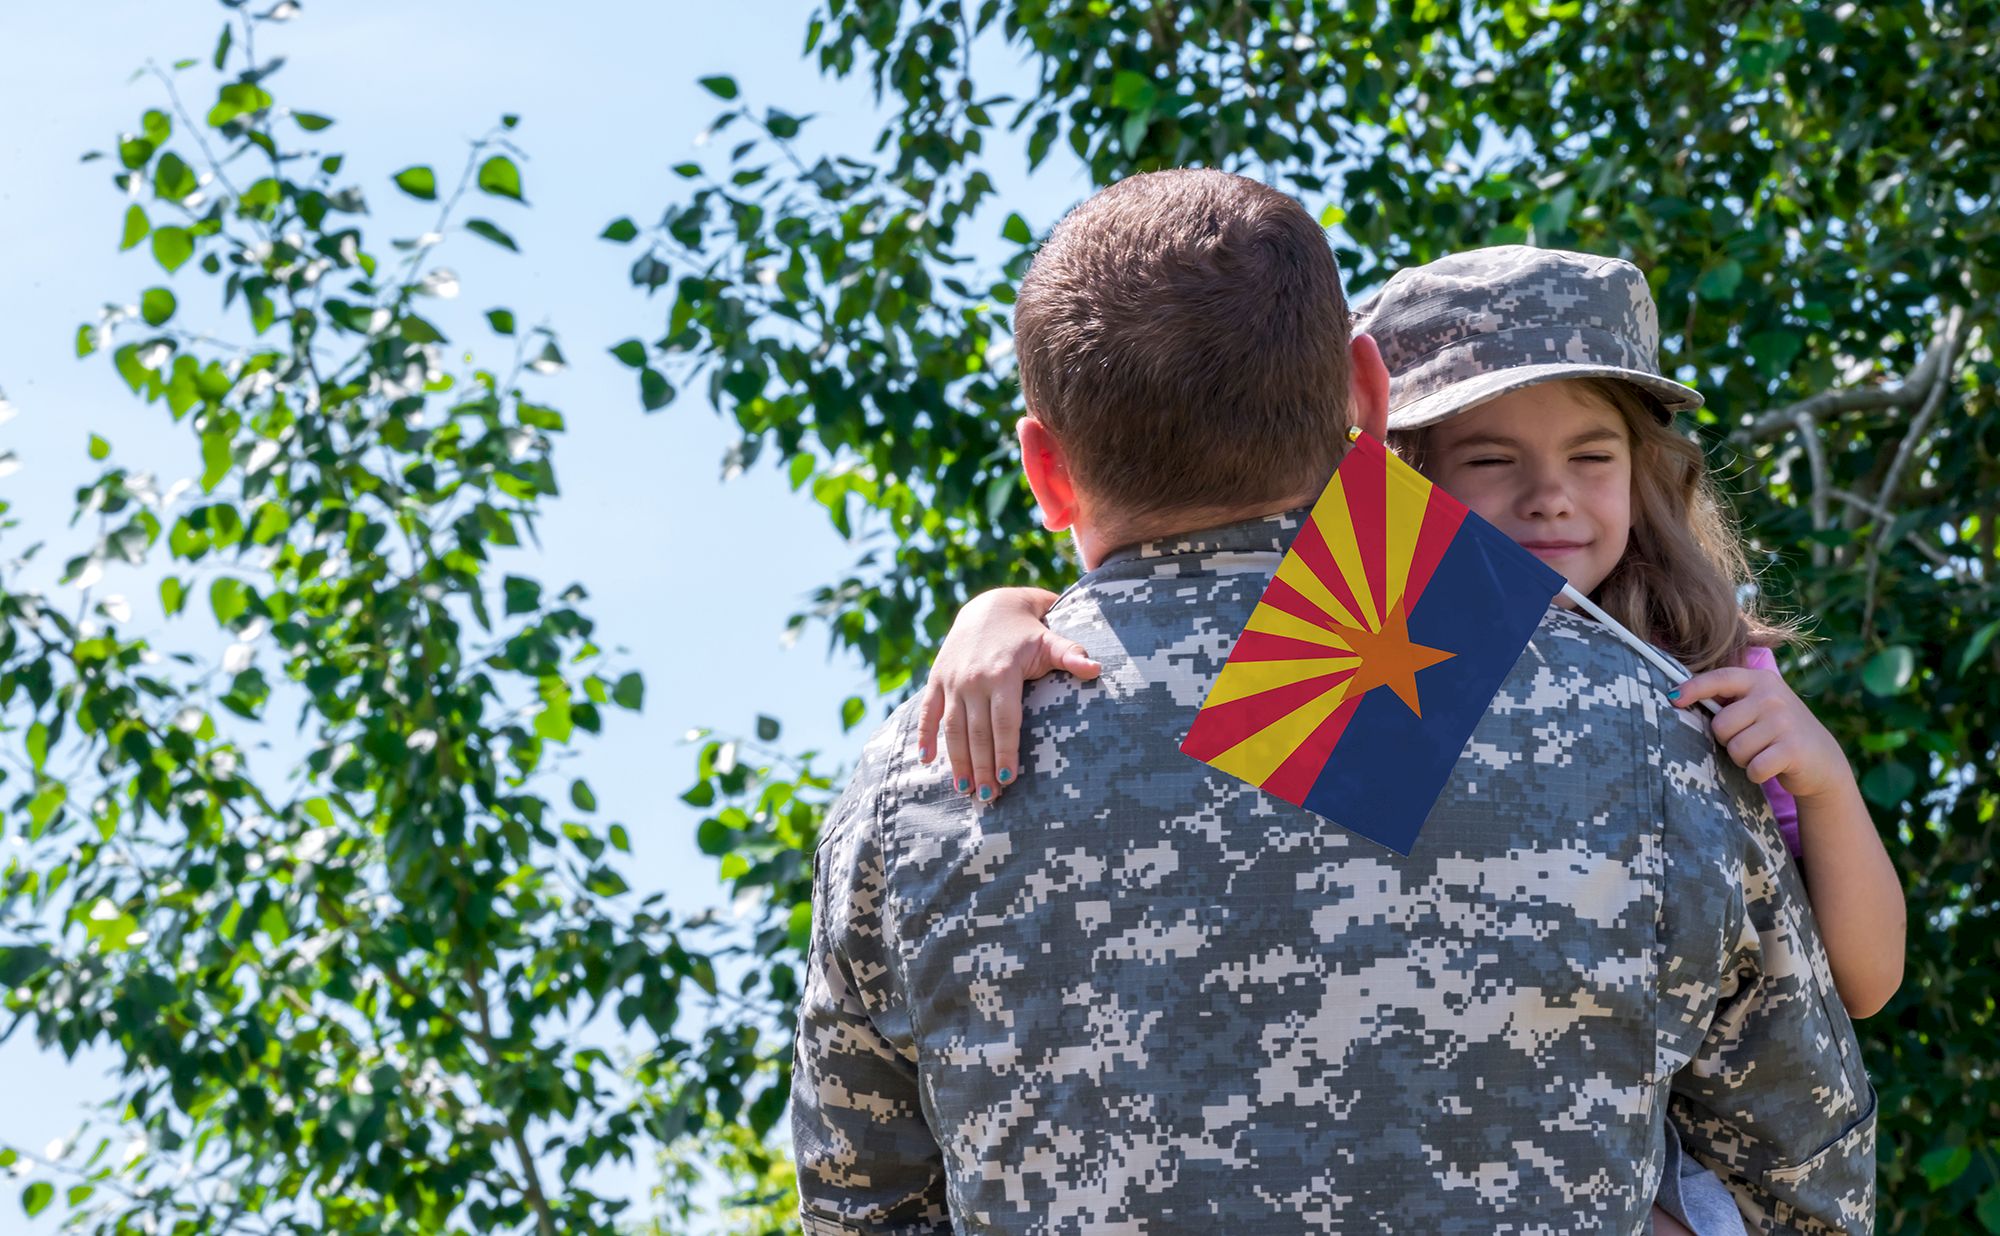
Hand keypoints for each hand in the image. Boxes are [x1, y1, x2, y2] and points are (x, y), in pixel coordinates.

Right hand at [916, 587, 1099, 800]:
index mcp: (1002, 674)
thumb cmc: (1028, 631)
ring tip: (964, 789)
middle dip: (981, 767)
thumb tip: (1097, 668)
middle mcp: (973, 679)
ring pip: (951, 728)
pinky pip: (928, 711)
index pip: (1004, 722)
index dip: (1005, 751)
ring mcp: (952, 680)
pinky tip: (925, 760)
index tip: (1008, 778)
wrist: (989, 605)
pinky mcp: (937, 678)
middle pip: (977, 732)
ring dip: (956, 760)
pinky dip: (924, 735)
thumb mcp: (1050, 640)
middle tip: (988, 798)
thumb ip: (1071, 654)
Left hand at [1671, 665, 1851, 800]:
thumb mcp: (1757, 706)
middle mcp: (1772, 696)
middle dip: (1727, 740)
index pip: (1720, 678)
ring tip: (1762, 752)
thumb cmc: (1776, 732)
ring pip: (1736, 748)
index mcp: (1760, 680)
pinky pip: (1753, 767)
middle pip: (1721, 725)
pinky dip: (1756, 773)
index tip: (1673, 698)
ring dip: (1743, 759)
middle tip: (1749, 741)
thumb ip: (1728, 700)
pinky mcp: (1792, 749)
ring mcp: (1784, 721)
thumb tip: (1676, 696)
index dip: (1693, 688)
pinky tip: (1771, 767)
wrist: (1821, 760)